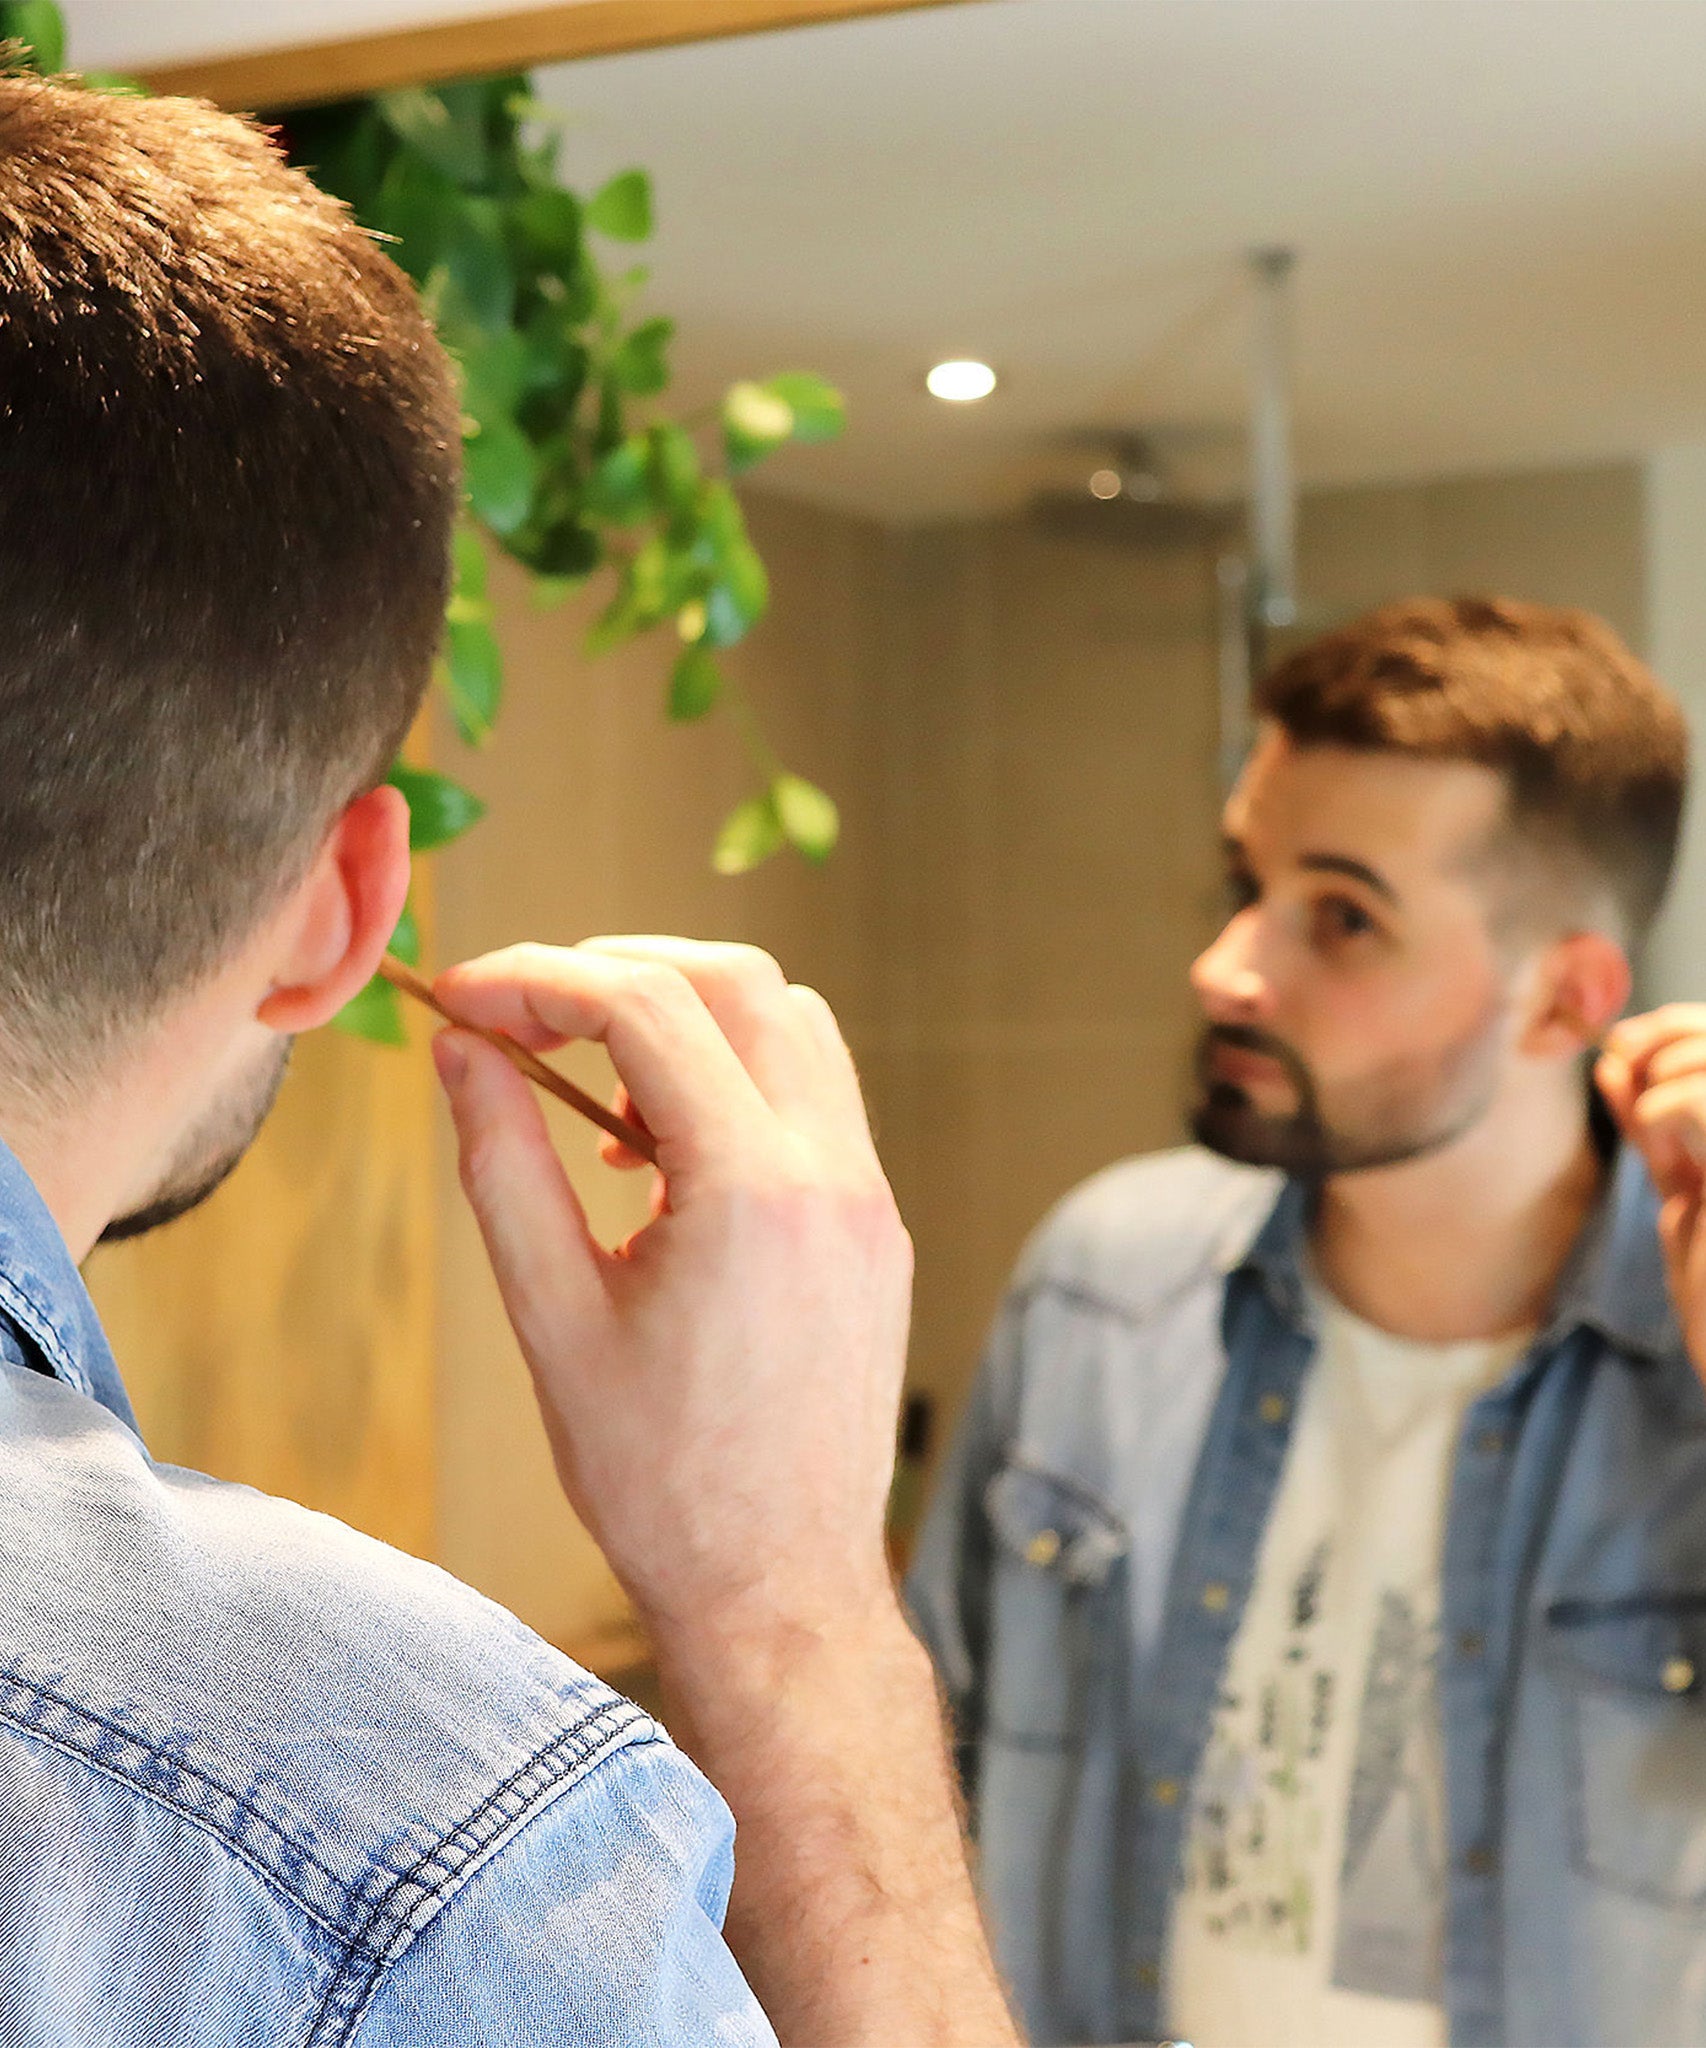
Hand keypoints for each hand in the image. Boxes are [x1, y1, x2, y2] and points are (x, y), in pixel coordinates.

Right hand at [428, 938, 912, 1651]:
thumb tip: (463, 1050)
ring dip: (686, 1017)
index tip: (462, 995)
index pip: (645, 1007)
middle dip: (616, 970)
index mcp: (753, 1191)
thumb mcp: (552, 1318)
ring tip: (591, 1091)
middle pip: (736, 982)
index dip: (537, 978)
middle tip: (522, 1014)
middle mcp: (834, 1173)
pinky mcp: (879, 1225)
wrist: (780, 1586)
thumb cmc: (660, 1479)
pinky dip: (735, 1077)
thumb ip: (503, 1165)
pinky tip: (659, 1152)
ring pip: (791, 1024)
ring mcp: (871, 1196)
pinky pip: (815, 1095)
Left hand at [1599, 1005, 1705, 1372]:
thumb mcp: (1676, 1182)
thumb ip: (1649, 1123)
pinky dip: (1662, 1113)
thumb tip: (1610, 1059)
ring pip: (1705, 1057)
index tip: (1620, 1049)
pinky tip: (1664, 1154)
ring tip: (1660, 1143)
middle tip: (1622, 1072)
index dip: (1673, 1024)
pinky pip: (1700, 1099)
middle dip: (1659, 1037)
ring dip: (1661, 1087)